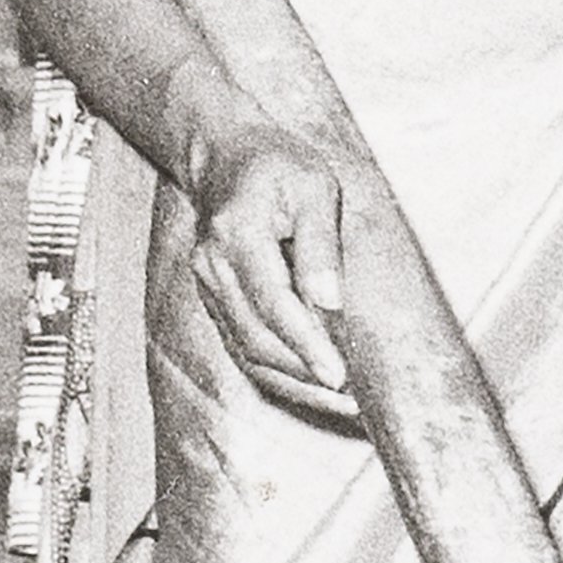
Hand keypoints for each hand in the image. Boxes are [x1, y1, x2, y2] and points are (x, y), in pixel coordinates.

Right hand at [182, 114, 357, 425]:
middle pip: (257, 338)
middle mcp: (213, 269)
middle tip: (354, 399)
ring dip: (294, 383)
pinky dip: (278, 373)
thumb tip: (330, 303)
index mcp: (237, 236)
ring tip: (344, 404)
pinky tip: (314, 386)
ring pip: (247, 351)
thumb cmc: (278, 166)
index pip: (273, 303)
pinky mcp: (214, 301)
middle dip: (305, 375)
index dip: (307, 344)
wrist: (226, 158)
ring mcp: (208, 288)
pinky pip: (243, 346)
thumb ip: (321, 246)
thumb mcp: (314, 188)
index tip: (341, 375)